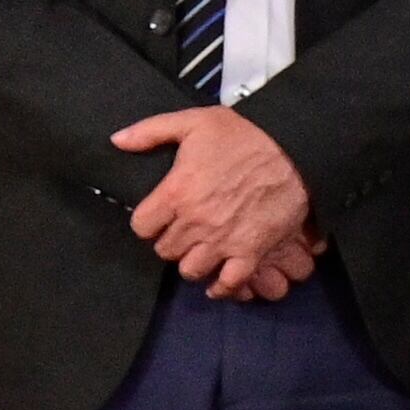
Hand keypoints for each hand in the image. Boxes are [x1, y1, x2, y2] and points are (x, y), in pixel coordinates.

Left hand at [114, 108, 318, 301]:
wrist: (293, 147)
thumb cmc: (243, 134)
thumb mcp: (193, 121)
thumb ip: (150, 131)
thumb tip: (116, 141)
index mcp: (175, 193)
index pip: (142, 227)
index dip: (148, 223)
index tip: (159, 217)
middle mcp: (194, 223)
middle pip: (165, 251)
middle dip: (170, 241)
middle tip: (183, 231)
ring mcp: (223, 241)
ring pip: (191, 270)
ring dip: (193, 262)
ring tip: (201, 251)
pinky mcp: (251, 251)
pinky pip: (229, 282)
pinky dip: (222, 287)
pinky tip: (218, 283)